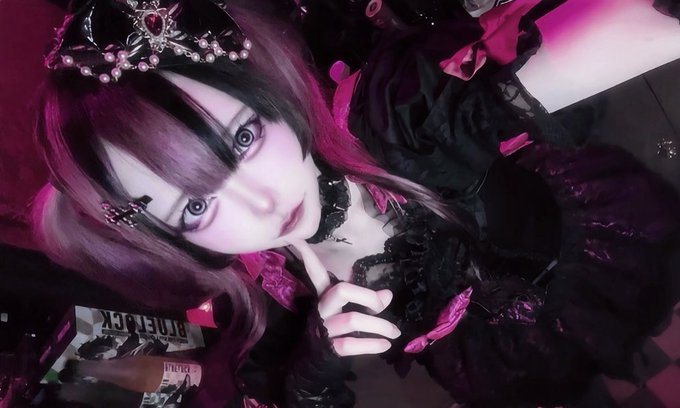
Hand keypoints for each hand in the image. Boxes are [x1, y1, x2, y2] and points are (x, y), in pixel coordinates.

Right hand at [286, 239, 400, 355]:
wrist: (314, 364)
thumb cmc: (334, 330)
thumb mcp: (349, 311)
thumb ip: (369, 300)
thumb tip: (388, 294)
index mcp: (325, 296)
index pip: (316, 273)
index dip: (308, 257)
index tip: (297, 238)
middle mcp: (322, 309)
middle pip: (342, 291)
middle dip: (368, 296)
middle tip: (383, 303)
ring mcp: (325, 328)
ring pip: (352, 320)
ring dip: (379, 326)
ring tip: (395, 333)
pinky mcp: (329, 348)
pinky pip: (351, 345)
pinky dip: (371, 345)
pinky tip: (385, 345)